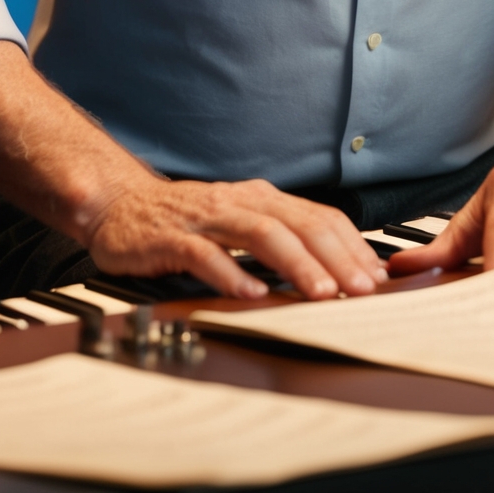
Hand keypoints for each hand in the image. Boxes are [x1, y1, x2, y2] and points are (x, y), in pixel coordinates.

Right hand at [0, 41, 384, 301]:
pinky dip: (230, 273)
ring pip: (262, 234)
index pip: (320, 217)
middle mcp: (240, 200)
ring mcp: (206, 217)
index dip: (351, 246)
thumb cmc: (186, 219)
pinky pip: (205, 255)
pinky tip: (249, 295)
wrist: (117, 203)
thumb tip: (334, 270)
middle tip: (362, 290)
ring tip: (320, 292)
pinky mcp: (172, 237)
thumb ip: (280, 240)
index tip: (376, 277)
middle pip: (300, 224)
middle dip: (337, 257)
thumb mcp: (241, 223)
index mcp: (262, 198)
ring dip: (296, 264)